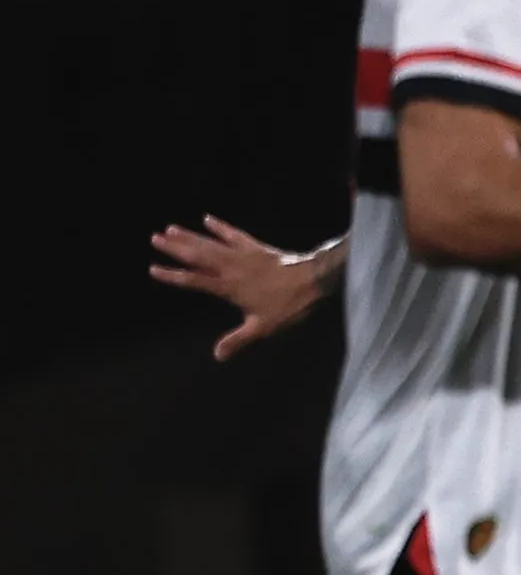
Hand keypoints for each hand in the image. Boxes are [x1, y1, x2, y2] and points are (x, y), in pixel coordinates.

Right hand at [149, 216, 330, 359]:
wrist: (313, 281)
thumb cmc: (288, 306)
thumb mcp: (262, 327)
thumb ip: (237, 340)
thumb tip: (217, 356)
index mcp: (229, 287)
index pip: (195, 280)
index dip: (173, 276)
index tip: (153, 269)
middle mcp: (231, 268)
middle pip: (198, 256)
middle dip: (176, 247)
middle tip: (154, 238)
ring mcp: (243, 254)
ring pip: (211, 243)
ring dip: (190, 235)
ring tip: (170, 228)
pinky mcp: (256, 247)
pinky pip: (234, 234)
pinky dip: (221, 227)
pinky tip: (207, 219)